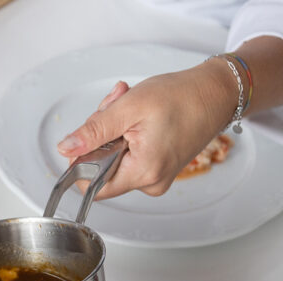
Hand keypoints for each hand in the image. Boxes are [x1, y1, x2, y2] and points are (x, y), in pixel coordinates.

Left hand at [57, 59, 236, 198]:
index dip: (82, 161)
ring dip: (114, 129)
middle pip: (102, 169)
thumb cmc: (182, 96)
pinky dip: (127, 133)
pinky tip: (138, 115)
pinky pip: (129, 155)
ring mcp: (156, 177)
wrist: (216, 92)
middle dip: (101, 135)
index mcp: (143, 173)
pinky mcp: (159, 168)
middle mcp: (150, 182)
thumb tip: (66, 149)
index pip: (92, 186)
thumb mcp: (128, 108)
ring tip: (131, 105)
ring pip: (114, 159)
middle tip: (115, 105)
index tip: (88, 136)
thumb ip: (93, 132)